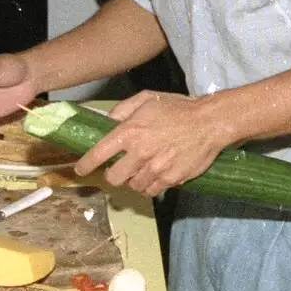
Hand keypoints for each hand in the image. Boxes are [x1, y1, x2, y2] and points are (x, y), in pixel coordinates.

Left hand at [75, 91, 230, 196]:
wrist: (210, 122)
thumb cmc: (178, 108)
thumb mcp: (147, 99)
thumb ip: (123, 110)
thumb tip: (107, 122)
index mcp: (130, 131)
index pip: (98, 154)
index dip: (85, 165)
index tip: (81, 169)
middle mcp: (140, 152)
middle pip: (113, 177)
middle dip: (112, 175)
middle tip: (118, 169)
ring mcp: (156, 168)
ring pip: (133, 186)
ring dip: (133, 180)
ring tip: (140, 170)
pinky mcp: (171, 179)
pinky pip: (151, 191)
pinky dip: (149, 186)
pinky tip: (154, 176)